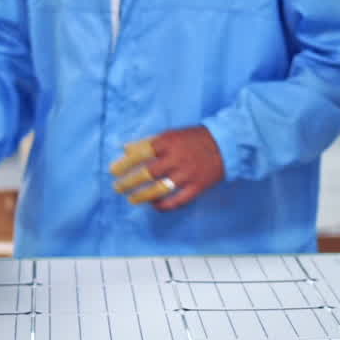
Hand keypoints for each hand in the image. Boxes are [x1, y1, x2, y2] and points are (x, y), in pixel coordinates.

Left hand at [110, 126, 224, 210]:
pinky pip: (178, 201)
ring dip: (142, 196)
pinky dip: (164, 205)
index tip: (113, 170)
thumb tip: (126, 149)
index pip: (141, 153)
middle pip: (148, 173)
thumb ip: (149, 142)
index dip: (125, 163)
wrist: (227, 144)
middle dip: (129, 182)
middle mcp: (177, 158)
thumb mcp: (172, 134)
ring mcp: (188, 174)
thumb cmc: (195, 138)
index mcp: (169, 142)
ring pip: (160, 189)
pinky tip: (154, 205)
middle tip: (118, 187)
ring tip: (131, 198)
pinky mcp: (198, 187)